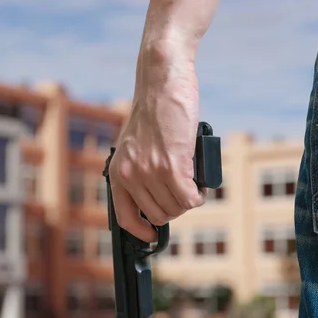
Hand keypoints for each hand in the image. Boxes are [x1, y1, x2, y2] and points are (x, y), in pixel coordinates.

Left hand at [108, 43, 205, 242]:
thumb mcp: (135, 145)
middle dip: (175, 208)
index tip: (151, 235)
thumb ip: (139, 170)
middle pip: (158, 215)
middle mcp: (130, 174)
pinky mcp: (171, 165)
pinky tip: (200, 183)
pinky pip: (190, 198)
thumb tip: (160, 197)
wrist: (161, 82)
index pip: (124, 217)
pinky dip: (199, 195)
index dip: (140, 231)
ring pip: (176, 208)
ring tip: (193, 182)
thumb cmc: (153, 110)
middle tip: (184, 192)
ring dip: (189, 200)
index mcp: (117, 171)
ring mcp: (149, 171)